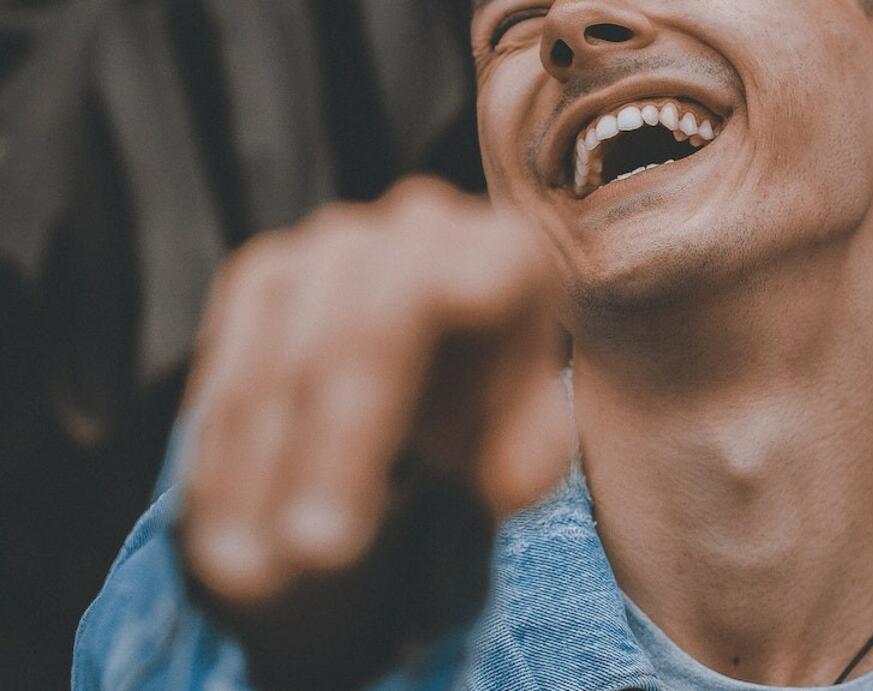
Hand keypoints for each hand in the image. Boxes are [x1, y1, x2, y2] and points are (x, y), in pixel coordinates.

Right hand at [176, 177, 571, 686]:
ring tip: (248, 576)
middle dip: (325, 454)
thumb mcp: (527, 440)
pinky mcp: (268, 274)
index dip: (370, 420)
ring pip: (276, 360)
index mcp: (502, 254)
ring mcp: (333, 244)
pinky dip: (223, 457)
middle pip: (348, 336)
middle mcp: (417, 227)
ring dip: (255, 472)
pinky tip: (219, 530)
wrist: (449, 361)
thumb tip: (508, 482)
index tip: (350, 522)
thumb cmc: (497, 405)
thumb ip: (528, 457)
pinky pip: (228, 367)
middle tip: (311, 559)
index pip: (421, 312)